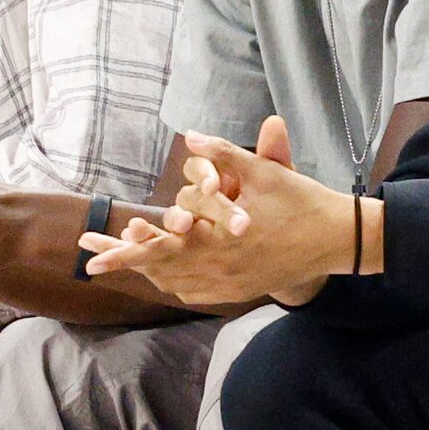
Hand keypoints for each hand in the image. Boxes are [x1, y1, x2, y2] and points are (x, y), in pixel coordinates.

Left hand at [80, 116, 353, 305]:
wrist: (339, 240)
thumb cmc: (303, 201)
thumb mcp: (266, 172)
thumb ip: (226, 154)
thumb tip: (192, 136)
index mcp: (219, 242)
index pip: (159, 251)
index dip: (121, 253)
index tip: (89, 259)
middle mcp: (221, 270)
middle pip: (159, 271)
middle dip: (124, 264)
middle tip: (90, 264)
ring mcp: (232, 285)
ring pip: (177, 284)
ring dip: (149, 272)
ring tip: (124, 260)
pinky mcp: (243, 291)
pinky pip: (198, 294)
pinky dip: (176, 283)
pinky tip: (167, 276)